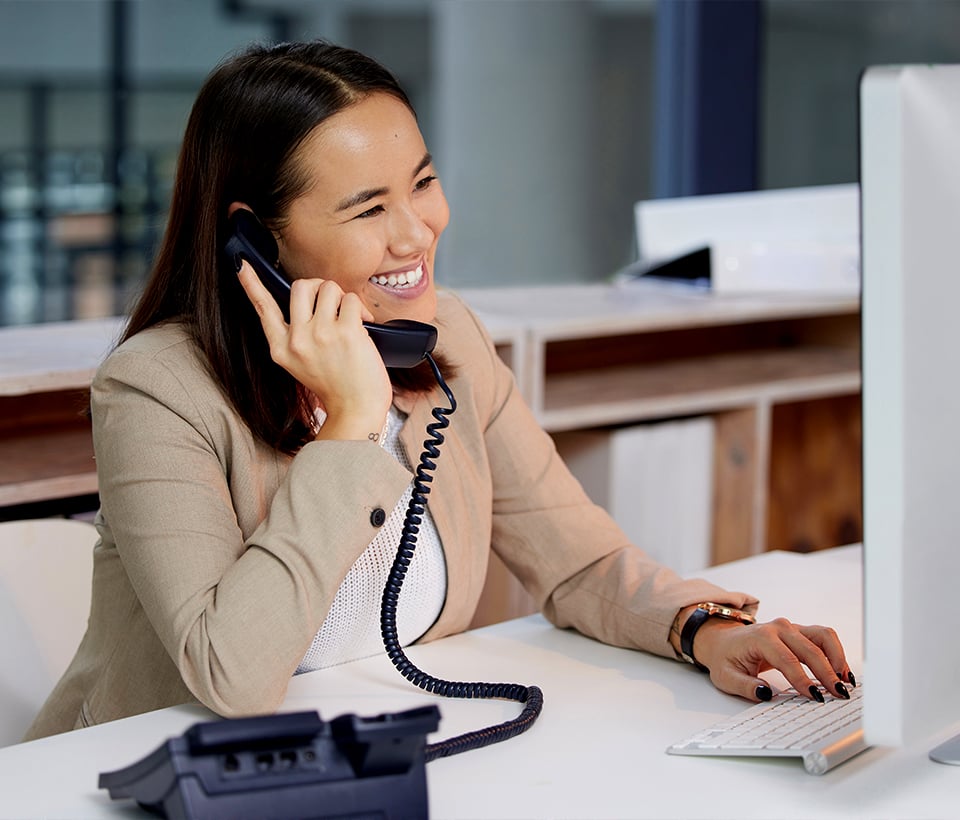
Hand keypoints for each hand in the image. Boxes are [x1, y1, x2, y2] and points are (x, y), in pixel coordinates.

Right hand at [237, 260, 391, 439]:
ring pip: (328, 287)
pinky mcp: (345, 333)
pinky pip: (351, 299)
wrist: (356, 410)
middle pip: (301, 286)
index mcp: (280, 349)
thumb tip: (311, 302)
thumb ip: (298, 337)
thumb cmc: (336, 387)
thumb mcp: (302, 364)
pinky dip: (361, 308)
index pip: (262, 309)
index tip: (241, 265)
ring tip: (352, 319)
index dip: (251, 284)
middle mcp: (296, 340)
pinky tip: (365, 325)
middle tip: (334, 305)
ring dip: (344, 298)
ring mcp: (319, 335)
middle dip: (321, 288)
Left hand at [690, 615, 854, 701]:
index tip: (815, 697)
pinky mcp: (800, 632)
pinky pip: (824, 637)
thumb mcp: (726, 677)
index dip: (803, 679)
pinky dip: (836, 652)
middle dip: (826, 673)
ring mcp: (791, 628)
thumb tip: (765, 694)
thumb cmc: (726, 658)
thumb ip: (745, 686)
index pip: (786, 659)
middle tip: (838, 695)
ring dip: (837, 658)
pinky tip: (842, 671)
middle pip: (810, 649)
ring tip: (845, 682)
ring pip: (823, 637)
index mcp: (760, 638)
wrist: (723, 641)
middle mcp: (779, 628)